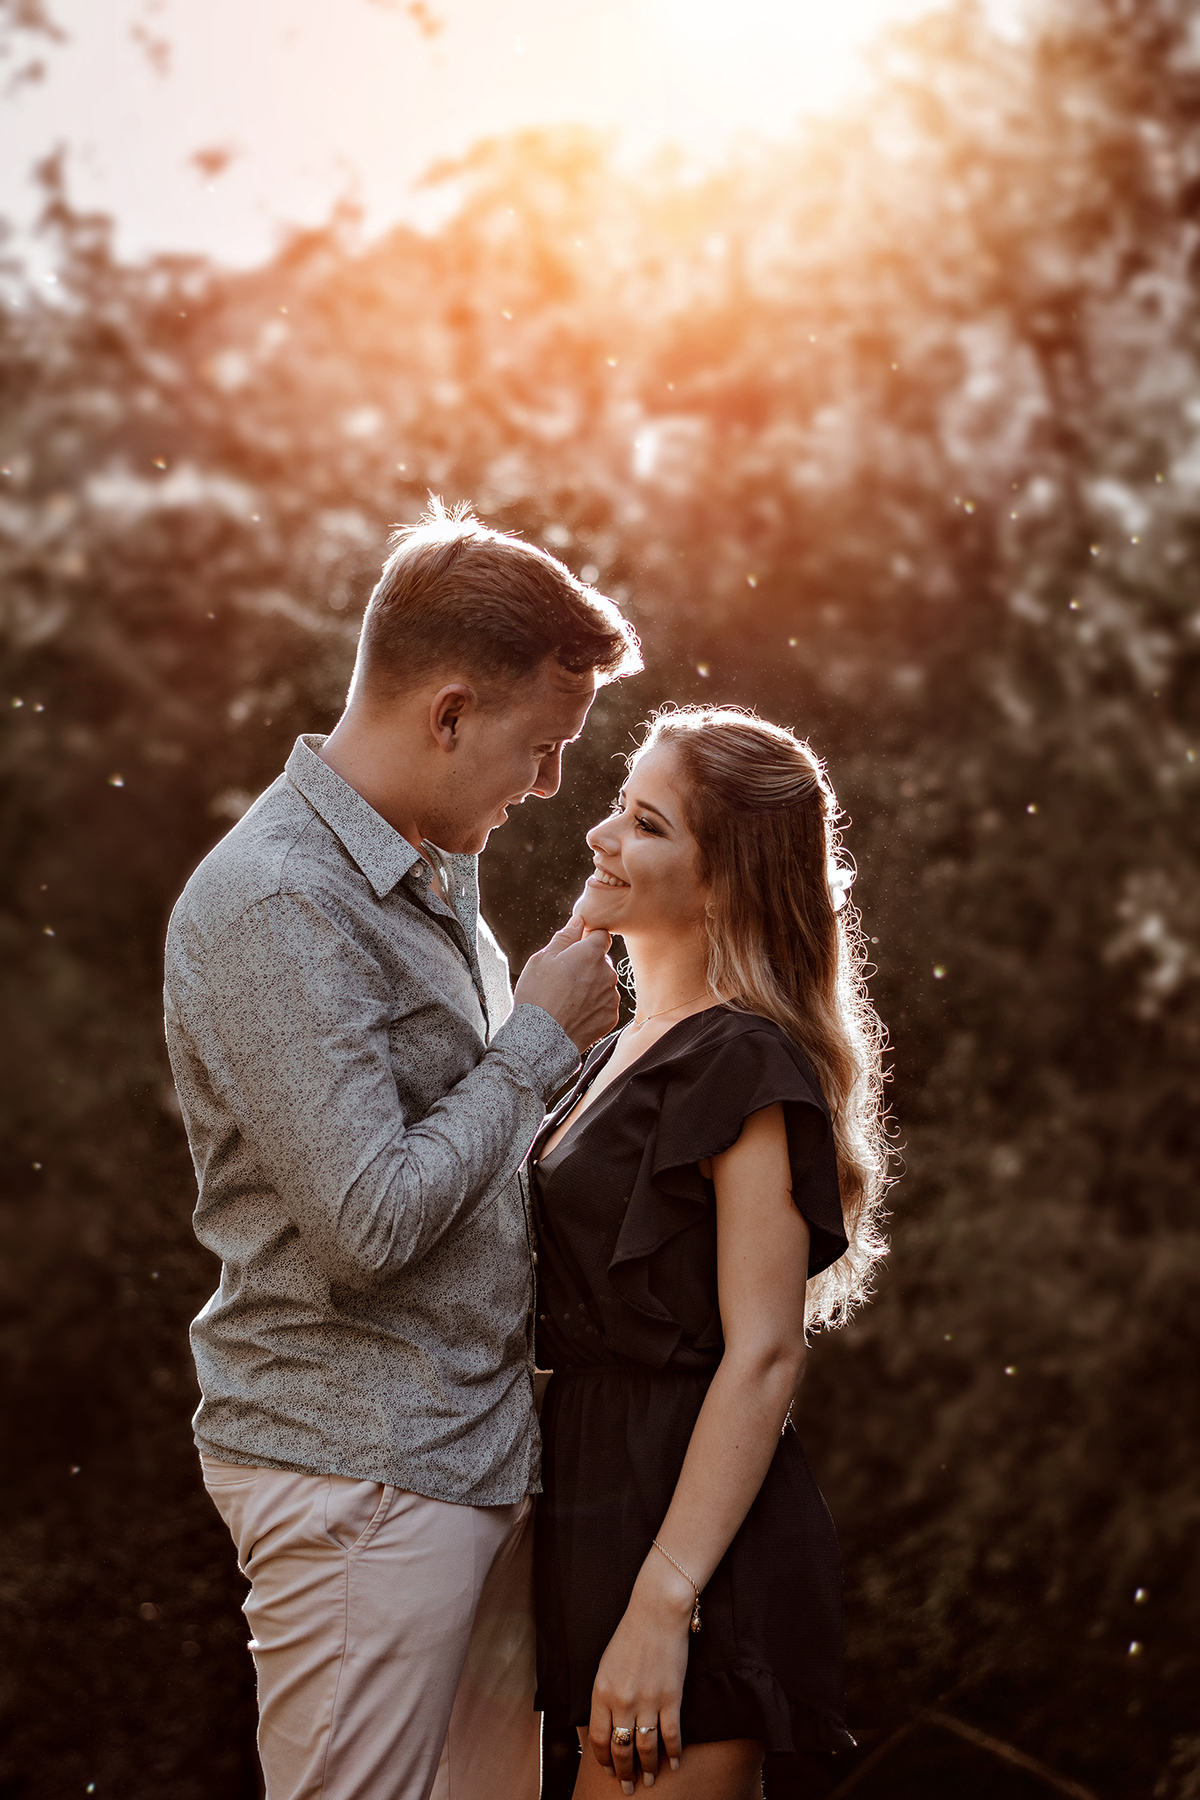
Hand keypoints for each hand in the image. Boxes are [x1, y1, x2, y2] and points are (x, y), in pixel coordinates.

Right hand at [512, 914, 618, 1051]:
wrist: (542, 1038)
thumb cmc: (537, 995)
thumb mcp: (542, 959)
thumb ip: (565, 937)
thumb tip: (579, 920)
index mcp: (591, 953)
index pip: (601, 934)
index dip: (588, 939)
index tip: (575, 949)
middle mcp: (607, 973)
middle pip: (602, 960)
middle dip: (588, 964)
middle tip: (564, 978)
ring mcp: (611, 996)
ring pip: (604, 983)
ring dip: (592, 985)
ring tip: (567, 999)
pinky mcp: (611, 1016)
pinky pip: (605, 1004)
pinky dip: (594, 1006)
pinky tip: (575, 1012)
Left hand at [587, 1556, 691, 1790]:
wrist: (656, 1613)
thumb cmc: (630, 1635)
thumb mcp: (606, 1665)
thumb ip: (605, 1695)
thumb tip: (606, 1723)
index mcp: (601, 1691)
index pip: (598, 1738)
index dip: (603, 1759)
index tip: (608, 1770)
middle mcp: (622, 1701)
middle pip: (620, 1747)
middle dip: (623, 1772)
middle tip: (628, 1787)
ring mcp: (647, 1700)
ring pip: (645, 1746)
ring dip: (647, 1768)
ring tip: (650, 1780)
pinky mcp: (670, 1697)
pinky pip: (671, 1734)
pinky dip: (673, 1753)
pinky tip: (674, 1763)